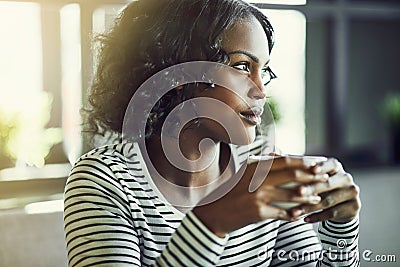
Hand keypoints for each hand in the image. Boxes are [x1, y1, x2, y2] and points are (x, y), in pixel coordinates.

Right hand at [193, 156, 327, 236]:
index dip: (304, 161)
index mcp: (254, 167)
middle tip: (325, 177)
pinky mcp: (258, 213)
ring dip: (307, 197)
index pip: (284, 161)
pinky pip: (282, 213)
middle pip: (292, 175)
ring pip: (291, 195)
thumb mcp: (243, 173)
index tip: (318, 162)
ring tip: (317, 198)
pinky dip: (293, 214)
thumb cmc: (229, 192)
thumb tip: (278, 154)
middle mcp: (257, 179)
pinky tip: (301, 215)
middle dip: (311, 176)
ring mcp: (258, 196)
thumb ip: (260, 163)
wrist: (212, 213)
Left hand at [290, 158, 360, 222]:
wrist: (338, 205)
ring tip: (294, 212)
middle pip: (327, 183)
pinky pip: (333, 213)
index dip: (322, 167)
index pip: (330, 164)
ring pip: (328, 200)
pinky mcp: (354, 207)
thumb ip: (292, 164)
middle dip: (311, 188)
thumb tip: (271, 153)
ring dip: (309, 207)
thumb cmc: (316, 185)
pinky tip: (304, 219)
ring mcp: (352, 192)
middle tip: (297, 192)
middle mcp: (346, 177)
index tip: (312, 170)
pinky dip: (317, 217)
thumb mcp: (307, 174)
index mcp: (335, 166)